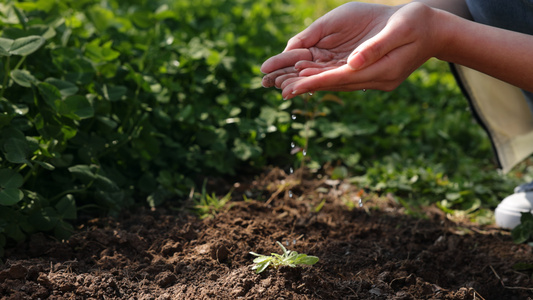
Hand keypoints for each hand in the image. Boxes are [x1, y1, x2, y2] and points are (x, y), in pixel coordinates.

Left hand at [261, 2, 443, 98]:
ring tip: (283, 84)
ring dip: (310, 83)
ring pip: (335, 82)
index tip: (291, 88)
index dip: (314, 83)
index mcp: (382, 71)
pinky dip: (322, 76)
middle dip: (305, 86)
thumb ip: (376, 47)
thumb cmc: (417, 23)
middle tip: (277, 88)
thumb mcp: (399, 29)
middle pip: (333, 84)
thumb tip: (352, 63)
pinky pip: (341, 76)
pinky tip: (306, 74)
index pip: (340, 79)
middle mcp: (374, 80)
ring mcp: (373, 78)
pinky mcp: (370, 73)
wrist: (434, 29)